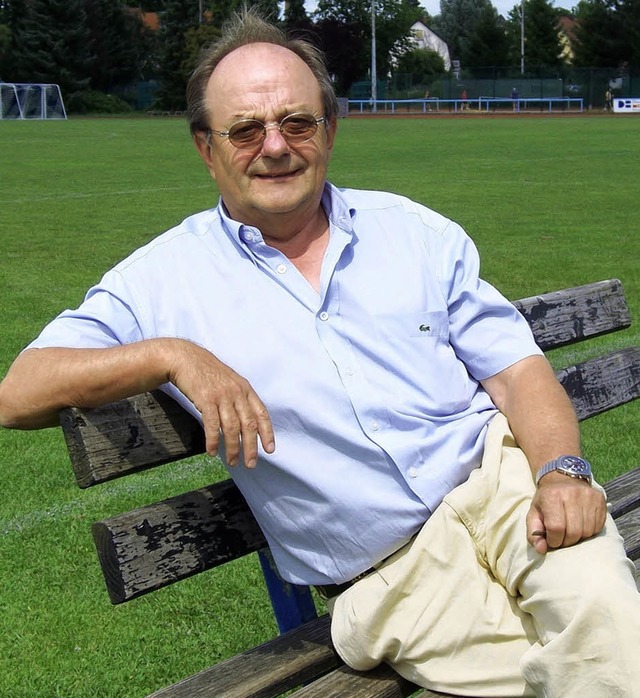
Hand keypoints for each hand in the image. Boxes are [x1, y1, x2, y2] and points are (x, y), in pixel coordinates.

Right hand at [167, 340, 274, 467]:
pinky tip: (212, 451)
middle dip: (251, 447)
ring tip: (232, 462)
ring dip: (232, 448)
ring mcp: (222, 396)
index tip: (270, 450)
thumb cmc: (209, 373)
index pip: (261, 414)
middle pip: (248, 425)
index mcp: (245, 389)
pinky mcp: (206, 400)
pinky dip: (213, 441)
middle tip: (250, 464)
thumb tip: (247, 423)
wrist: (186, 359)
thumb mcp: (231, 382)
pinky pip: (212, 425)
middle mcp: (237, 393)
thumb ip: (240, 399)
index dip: (267, 433)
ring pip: (232, 428)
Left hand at [526, 472, 606, 553]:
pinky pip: (598, 527)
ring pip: (587, 531)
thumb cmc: (546, 500)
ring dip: (578, 538)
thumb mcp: (534, 513)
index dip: (554, 540)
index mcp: (552, 496)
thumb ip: (534, 533)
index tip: (551, 540)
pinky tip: (581, 525)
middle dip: (566, 541)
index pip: (556, 528)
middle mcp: (571, 494)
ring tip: (570, 531)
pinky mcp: (600, 499)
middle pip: (573, 532)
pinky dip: (589, 531)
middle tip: (562, 538)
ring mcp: (588, 496)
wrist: (562, 478)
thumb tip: (541, 549)